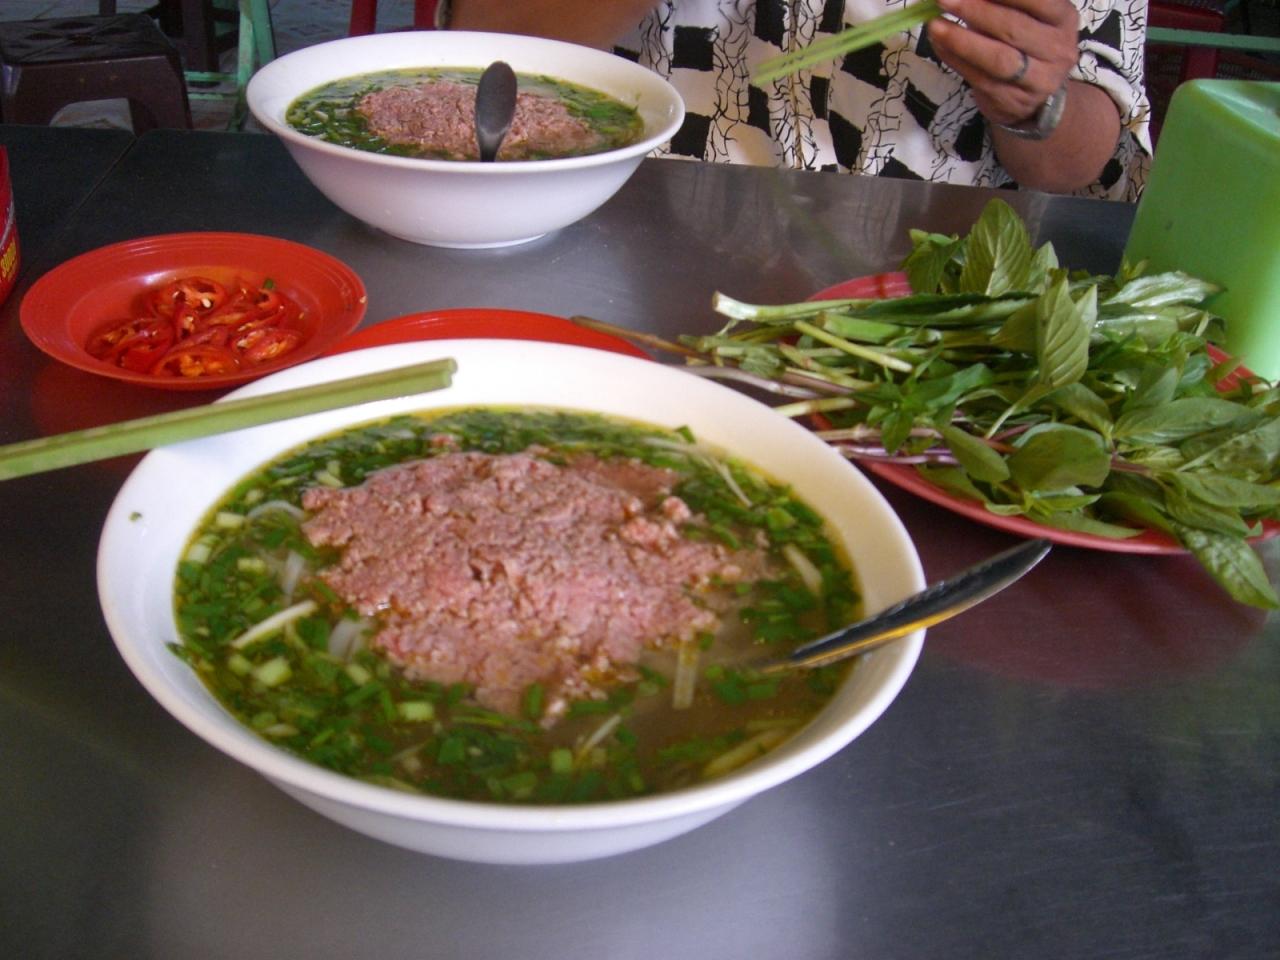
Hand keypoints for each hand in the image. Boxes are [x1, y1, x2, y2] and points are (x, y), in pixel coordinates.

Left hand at [926, 0, 1078, 126]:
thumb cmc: (1026, 45)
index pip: (1038, 0)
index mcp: (1063, 18)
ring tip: (936, 26)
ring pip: (997, 59)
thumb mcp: (1026, 17)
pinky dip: (956, 60)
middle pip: (1013, 28)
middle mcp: (1057, 49)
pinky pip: (980, 78)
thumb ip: (1002, 3)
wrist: (1037, 99)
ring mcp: (1038, 79)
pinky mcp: (1014, 100)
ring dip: (962, 41)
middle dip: (976, 11)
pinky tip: (940, 44)